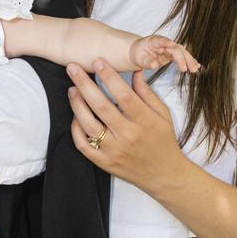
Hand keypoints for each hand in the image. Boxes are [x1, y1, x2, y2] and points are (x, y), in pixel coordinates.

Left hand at [66, 59, 184, 194]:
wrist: (164, 175)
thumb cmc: (164, 141)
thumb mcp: (162, 114)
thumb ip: (146, 92)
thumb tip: (135, 70)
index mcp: (145, 122)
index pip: (124, 95)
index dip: (109, 77)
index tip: (98, 62)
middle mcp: (128, 136)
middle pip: (101, 106)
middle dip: (84, 84)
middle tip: (72, 68)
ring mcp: (114, 151)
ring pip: (88, 124)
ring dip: (77, 104)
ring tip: (72, 89)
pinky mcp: (104, 163)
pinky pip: (83, 144)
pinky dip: (75, 128)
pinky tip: (75, 115)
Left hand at [129, 36, 199, 72]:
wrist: (140, 52)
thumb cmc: (139, 54)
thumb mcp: (140, 59)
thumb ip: (147, 62)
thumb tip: (155, 65)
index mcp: (154, 41)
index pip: (161, 40)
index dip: (166, 42)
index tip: (172, 45)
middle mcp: (164, 43)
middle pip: (176, 48)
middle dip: (183, 57)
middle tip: (188, 68)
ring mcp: (170, 48)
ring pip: (182, 52)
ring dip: (189, 60)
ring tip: (195, 69)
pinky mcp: (173, 54)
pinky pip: (183, 56)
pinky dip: (190, 61)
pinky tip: (197, 66)